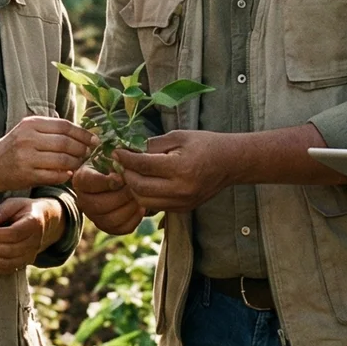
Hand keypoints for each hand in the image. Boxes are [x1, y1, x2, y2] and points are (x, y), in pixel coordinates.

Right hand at [0, 116, 95, 191]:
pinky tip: (68, 174)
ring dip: (76, 163)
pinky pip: (54, 175)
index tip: (94, 139)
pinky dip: (65, 175)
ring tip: (79, 163)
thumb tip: (83, 133)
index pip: (64, 126)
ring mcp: (27, 158)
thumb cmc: (16, 147)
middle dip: (82, 149)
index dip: (82, 133)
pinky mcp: (27, 175)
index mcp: (31, 124)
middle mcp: (28, 139)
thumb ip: (52, 129)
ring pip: (62, 160)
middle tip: (89, 153)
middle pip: (65, 143)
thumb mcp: (29, 130)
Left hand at [0, 196, 61, 274]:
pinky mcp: (25, 262)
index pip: (14, 234)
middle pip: (10, 250)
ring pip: (8, 263)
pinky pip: (8, 270)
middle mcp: (34, 241)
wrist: (44, 222)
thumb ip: (2, 210)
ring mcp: (31, 254)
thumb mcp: (15, 203)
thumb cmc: (25, 210)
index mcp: (34, 223)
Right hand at [72, 166, 145, 234]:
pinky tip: (140, 207)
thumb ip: (116, 159)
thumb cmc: (115, 163)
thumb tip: (123, 167)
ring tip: (140, 197)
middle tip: (135, 187)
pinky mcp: (108, 227)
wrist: (117, 177)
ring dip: (129, 208)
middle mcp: (83, 200)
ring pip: (111, 219)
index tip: (121, 178)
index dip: (106, 181)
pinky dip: (134, 219)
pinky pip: (121, 228)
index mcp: (81, 179)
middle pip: (99, 204)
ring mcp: (94, 216)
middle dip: (122, 196)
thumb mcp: (112, 156)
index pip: (89, 182)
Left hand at [111, 130, 233, 212]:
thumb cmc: (204, 144)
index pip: (143, 166)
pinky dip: (146, 195)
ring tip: (133, 174)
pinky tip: (146, 182)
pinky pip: (156, 206)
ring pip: (145, 201)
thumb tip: (128, 150)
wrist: (230, 162)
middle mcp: (182, 189)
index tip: (116, 152)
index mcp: (181, 168)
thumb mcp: (178, 137)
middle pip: (140, 188)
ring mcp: (183, 202)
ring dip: (134, 188)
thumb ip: (152, 145)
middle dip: (127, 175)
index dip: (125, 158)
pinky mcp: (183, 209)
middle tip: (123, 164)